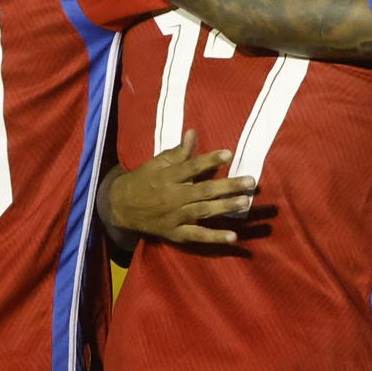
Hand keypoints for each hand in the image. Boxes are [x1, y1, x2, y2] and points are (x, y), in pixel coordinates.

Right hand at [103, 132, 257, 244]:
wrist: (120, 208)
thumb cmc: (143, 180)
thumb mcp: (156, 163)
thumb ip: (178, 152)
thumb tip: (193, 133)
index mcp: (168, 177)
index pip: (191, 167)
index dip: (209, 160)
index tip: (229, 154)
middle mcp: (173, 197)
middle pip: (204, 190)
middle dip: (228, 186)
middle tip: (250, 182)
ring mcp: (175, 217)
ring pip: (204, 211)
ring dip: (225, 207)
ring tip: (245, 203)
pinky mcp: (176, 233)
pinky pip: (198, 235)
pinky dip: (215, 237)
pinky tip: (233, 236)